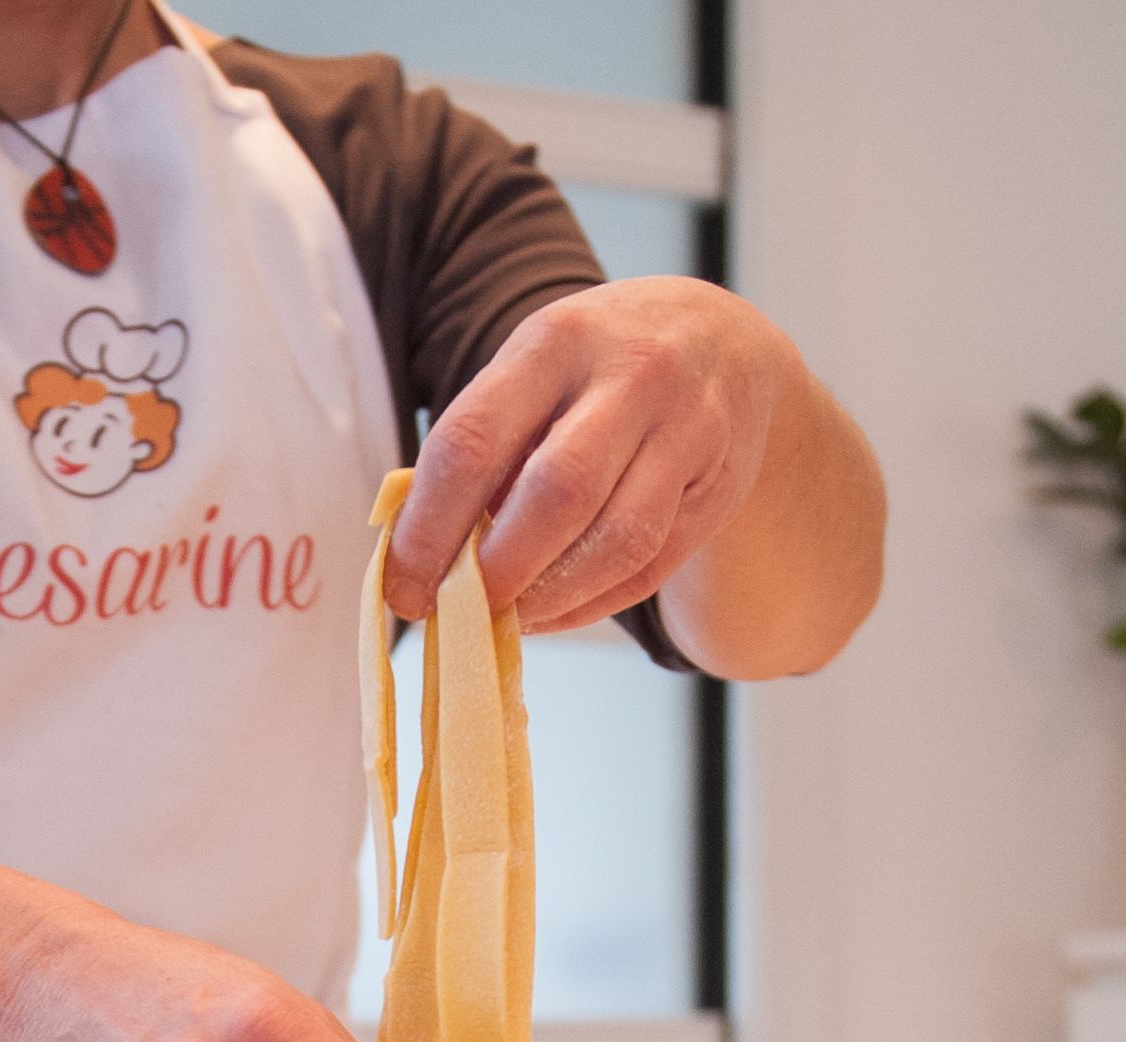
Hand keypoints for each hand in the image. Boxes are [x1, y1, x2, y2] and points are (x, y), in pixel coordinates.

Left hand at [385, 276, 801, 634]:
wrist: (723, 341)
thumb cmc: (598, 367)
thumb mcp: (534, 370)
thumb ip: (484, 446)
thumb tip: (422, 556)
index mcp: (555, 342)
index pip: (473, 442)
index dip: (428, 529)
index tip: (402, 586)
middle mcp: (631, 377)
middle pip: (555, 494)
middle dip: (496, 570)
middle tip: (455, 611)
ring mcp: (688, 432)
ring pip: (618, 540)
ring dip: (550, 596)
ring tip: (507, 617)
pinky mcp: (720, 489)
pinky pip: (651, 567)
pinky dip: (592, 603)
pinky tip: (553, 609)